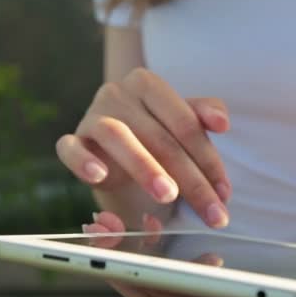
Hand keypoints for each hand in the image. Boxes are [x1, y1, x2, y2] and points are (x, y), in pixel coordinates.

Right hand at [56, 68, 231, 227]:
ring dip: (145, 167)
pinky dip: (83, 161)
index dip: (209, 160)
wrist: (115, 143)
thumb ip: (205, 115)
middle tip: (210, 211)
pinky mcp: (72, 140)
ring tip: (168, 195)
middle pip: (160, 137)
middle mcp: (119, 94)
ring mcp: (92, 115)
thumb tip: (222, 121)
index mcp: (149, 85)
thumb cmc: (156, 131)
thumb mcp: (184, 123)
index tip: (225, 193)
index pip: (186, 123)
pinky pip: (70, 148)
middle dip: (190, 180)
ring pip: (117, 137)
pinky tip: (99, 177)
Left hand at [84, 212, 295, 296]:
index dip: (170, 286)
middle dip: (127, 271)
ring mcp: (233, 291)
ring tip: (101, 220)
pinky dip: (152, 247)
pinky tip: (142, 219)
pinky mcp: (232, 275)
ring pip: (165, 283)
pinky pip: (178, 265)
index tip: (137, 260)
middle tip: (95, 232)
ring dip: (129, 257)